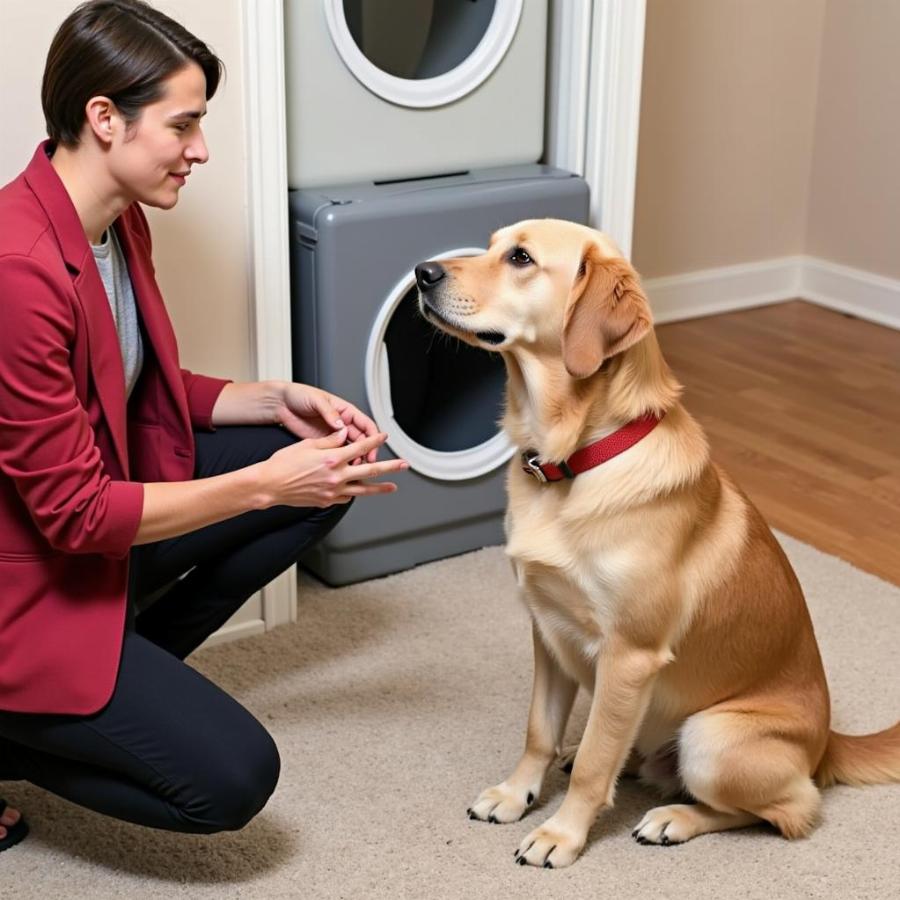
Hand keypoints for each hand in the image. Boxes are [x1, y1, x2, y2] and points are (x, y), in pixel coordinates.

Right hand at [258, 428, 407, 508]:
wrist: (269, 485)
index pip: (360, 447)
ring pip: (363, 490)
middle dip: (390, 467)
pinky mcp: (327, 501)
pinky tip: (358, 491)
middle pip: (370, 471)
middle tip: (403, 465)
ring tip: (392, 487)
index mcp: (332, 459)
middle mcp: (336, 476)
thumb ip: (330, 440)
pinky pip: (346, 497)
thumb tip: (344, 434)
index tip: (383, 436)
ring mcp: (333, 491)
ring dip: (380, 488)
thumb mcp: (307, 444)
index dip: (374, 441)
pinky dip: (354, 493)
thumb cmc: (283, 464)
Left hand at [278, 384, 379, 462]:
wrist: (281, 404)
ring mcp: (332, 434)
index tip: (373, 446)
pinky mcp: (322, 443)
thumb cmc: (299, 395)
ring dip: (354, 457)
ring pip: (350, 448)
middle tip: (364, 461)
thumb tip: (341, 425)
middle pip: (361, 440)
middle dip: (365, 451)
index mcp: (345, 410)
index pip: (366, 424)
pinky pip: (336, 452)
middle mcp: (341, 423)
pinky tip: (341, 465)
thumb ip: (330, 413)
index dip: (372, 436)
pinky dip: (341, 460)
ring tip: (352, 465)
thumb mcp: (317, 400)